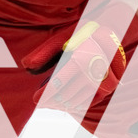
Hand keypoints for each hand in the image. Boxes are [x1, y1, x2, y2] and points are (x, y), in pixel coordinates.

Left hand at [22, 4, 137, 111]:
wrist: (111, 32)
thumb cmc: (82, 34)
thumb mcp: (63, 37)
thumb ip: (44, 52)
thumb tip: (26, 65)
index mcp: (83, 57)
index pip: (60, 82)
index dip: (46, 93)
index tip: (35, 100)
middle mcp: (96, 70)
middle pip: (68, 94)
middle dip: (52, 101)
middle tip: (41, 104)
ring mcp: (104, 81)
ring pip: (79, 100)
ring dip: (63, 105)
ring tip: (51, 104)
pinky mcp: (109, 87)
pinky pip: (89, 102)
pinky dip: (76, 105)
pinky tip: (65, 104)